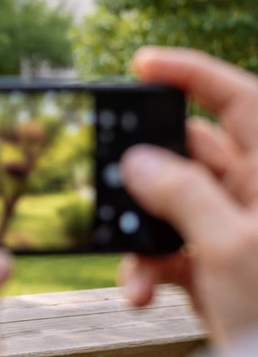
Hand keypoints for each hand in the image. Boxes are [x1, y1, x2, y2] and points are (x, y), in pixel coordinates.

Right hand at [120, 47, 257, 344]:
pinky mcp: (217, 270)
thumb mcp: (231, 245)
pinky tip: (141, 294)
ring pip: (169, 209)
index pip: (239, 100)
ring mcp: (235, 233)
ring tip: (132, 263)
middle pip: (189, 155)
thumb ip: (180, 195)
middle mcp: (255, 196)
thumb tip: (138, 161)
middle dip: (145, 173)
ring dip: (140, 237)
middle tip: (112, 178)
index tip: (142, 63)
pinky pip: (168, 253)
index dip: (191, 73)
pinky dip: (147, 271)